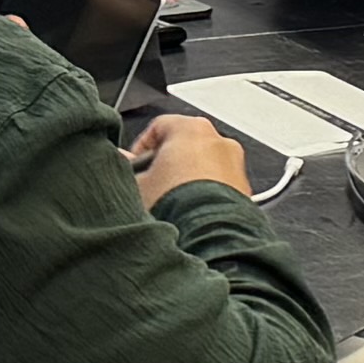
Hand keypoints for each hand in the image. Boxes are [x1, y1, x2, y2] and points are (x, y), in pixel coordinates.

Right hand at [128, 112, 252, 205]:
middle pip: (184, 146)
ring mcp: (235, 165)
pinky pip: (219, 185)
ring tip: (169, 203)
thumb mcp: (138, 184)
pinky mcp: (244, 189)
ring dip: (186, 180)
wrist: (209, 236)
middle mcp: (219, 140)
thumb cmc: (176, 205)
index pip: (158, 126)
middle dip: (166, 165)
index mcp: (192, 128)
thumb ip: (127, 166)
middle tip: (150, 185)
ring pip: (204, 166)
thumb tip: (119, 159)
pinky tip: (189, 212)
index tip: (134, 166)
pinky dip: (205, 194)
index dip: (140, 149)